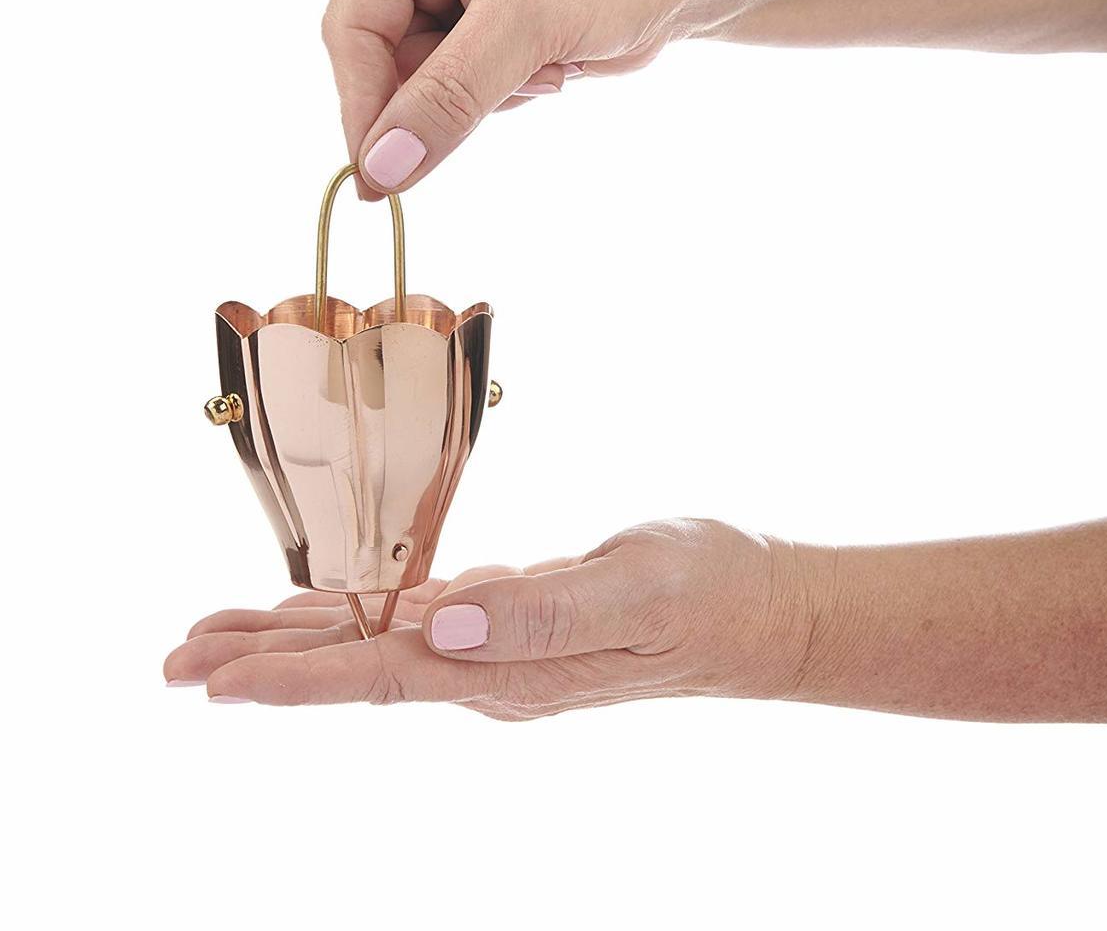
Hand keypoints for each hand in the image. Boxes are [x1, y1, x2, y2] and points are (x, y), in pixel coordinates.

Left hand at [164, 520, 819, 718]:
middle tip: (178, 658)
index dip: (294, 676)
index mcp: (511, 669)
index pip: (382, 676)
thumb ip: (546, 610)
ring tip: (224, 639)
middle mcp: (494, 672)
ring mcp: (504, 656)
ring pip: (378, 650)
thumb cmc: (710, 593)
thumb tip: (447, 624)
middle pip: (358, 671)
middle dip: (265, 664)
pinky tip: (332, 615)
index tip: (214, 681)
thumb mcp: (639, 590)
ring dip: (297, 643)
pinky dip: (358, 620)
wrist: (763, 612)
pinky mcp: (516, 629)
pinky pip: (417, 629)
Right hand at [323, 0, 712, 196]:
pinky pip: (458, 94)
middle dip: (449, 93)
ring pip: (423, 90)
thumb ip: (447, 97)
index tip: (378, 182)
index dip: (364, 109)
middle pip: (384, 65)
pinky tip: (557, 61)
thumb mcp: (526, 24)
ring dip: (487, 96)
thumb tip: (379, 169)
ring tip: (551, 57)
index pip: (351, 29)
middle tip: (523, 82)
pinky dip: (505, 95)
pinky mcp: (475, 27)